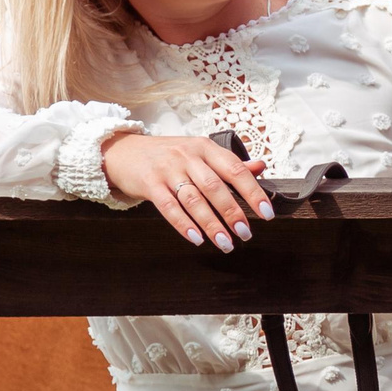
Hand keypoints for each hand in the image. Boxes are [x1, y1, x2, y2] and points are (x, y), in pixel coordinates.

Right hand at [103, 133, 273, 251]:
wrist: (125, 152)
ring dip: (211, 224)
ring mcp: (167, 170)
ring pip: (194, 200)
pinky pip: (169, 207)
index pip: (235, 169)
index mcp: (205, 147)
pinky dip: (184, 225)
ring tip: (225, 243)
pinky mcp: (150, 184)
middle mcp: (188, 156)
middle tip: (246, 233)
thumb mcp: (200, 152)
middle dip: (232, 212)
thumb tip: (260, 168)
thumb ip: (229, 163)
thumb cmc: (169, 155)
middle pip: (215, 187)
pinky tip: (197, 239)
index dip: (253, 192)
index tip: (266, 213)